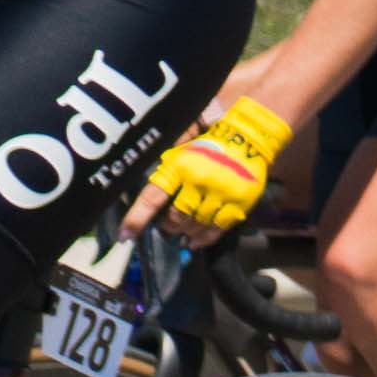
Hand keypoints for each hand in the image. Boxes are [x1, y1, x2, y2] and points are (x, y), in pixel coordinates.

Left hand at [144, 96, 290, 238]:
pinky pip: (219, 228)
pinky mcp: (241, 201)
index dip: (137, 218)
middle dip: (168, 225)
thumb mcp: (181, 147)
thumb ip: (166, 169)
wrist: (251, 134)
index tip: (126, 236)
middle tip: (166, 226)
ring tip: (182, 233)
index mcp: (181, 166)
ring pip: (197, 225)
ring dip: (186, 232)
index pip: (153, 198)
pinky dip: (205, 238)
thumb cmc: (209, 141)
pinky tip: (196, 241)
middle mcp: (201, 180)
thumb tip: (149, 199)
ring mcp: (223, 192)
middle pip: (177, 217)